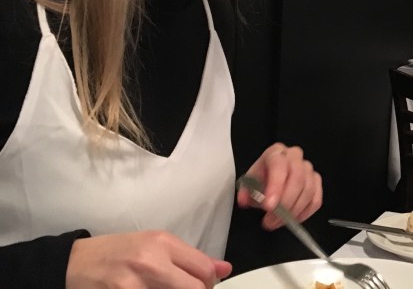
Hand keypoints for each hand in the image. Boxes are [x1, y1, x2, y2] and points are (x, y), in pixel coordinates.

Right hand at [66, 230, 231, 287]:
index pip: (204, 269)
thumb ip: (189, 258)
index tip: (204, 286)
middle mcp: (151, 261)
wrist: (74, 263)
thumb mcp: (155, 246)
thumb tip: (225, 269)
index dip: (210, 283)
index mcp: (163, 242)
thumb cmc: (117, 252)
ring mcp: (135, 284)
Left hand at [237, 143, 322, 229]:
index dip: (275, 186)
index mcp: (276, 152)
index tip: (268, 207)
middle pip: (297, 178)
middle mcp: (295, 157)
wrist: (271, 174)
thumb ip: (246, 191)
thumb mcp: (249, 182)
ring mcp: (308, 169)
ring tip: (276, 223)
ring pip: (308, 191)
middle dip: (285, 204)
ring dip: (293, 212)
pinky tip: (292, 220)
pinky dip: (305, 213)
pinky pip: (316, 200)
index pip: (279, 165)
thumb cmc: (261, 177)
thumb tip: (244, 201)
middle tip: (270, 221)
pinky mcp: (316, 182)